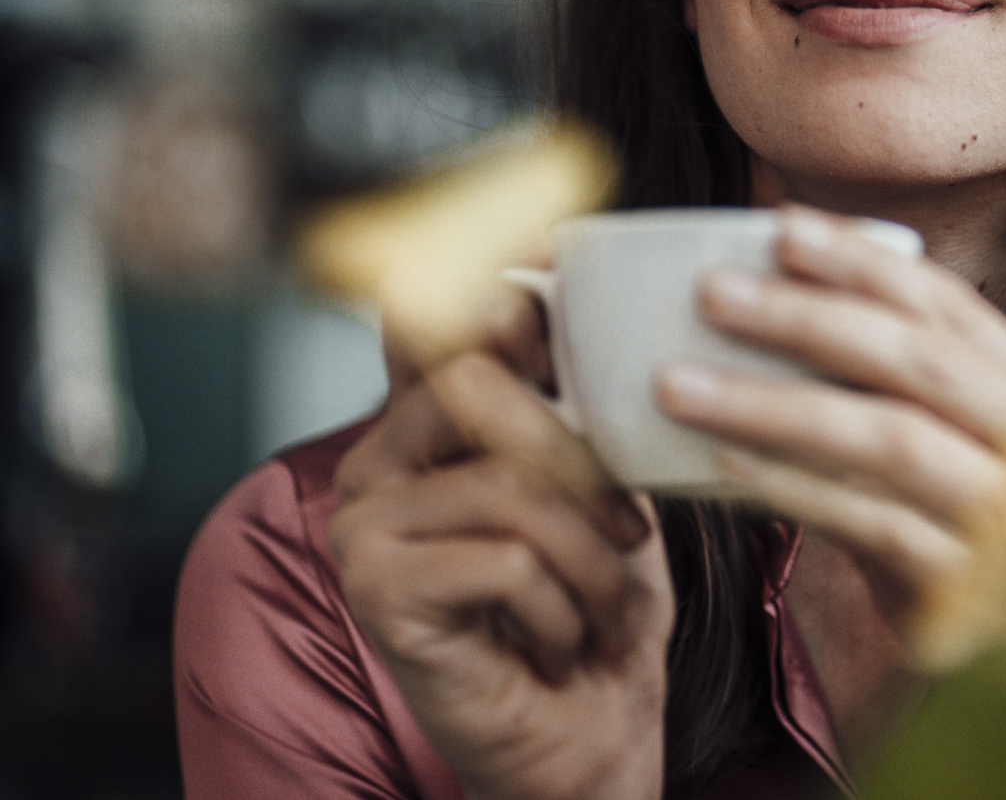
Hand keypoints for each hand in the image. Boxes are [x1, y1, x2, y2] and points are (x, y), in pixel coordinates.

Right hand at [330, 292, 672, 799]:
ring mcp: (365, 527)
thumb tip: (552, 285)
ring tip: (602, 605)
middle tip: (628, 531)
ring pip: (508, 487)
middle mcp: (377, 464)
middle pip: (476, 384)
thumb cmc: (599, 607)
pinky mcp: (376, 592)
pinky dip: (562, 607)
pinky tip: (559, 642)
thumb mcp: (606, 483)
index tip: (549, 287)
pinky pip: (505, 560)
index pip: (448, 325)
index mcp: (428, 426)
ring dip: (589, 558)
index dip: (502, 302)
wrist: (592, 733)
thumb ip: (572, 399)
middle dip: (581, 460)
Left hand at [652, 207, 1005, 659]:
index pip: (956, 312)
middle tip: (715, 291)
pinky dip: (792, 489)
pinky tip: (720, 469)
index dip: (865, 263)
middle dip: (810, 316)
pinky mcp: (986, 595)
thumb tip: (788, 307)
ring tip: (681, 383)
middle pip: (922, 362)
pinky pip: (872, 524)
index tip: (780, 227)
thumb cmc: (984, 571)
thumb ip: (907, 402)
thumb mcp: (963, 471)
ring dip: (776, 402)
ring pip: (891, 437)